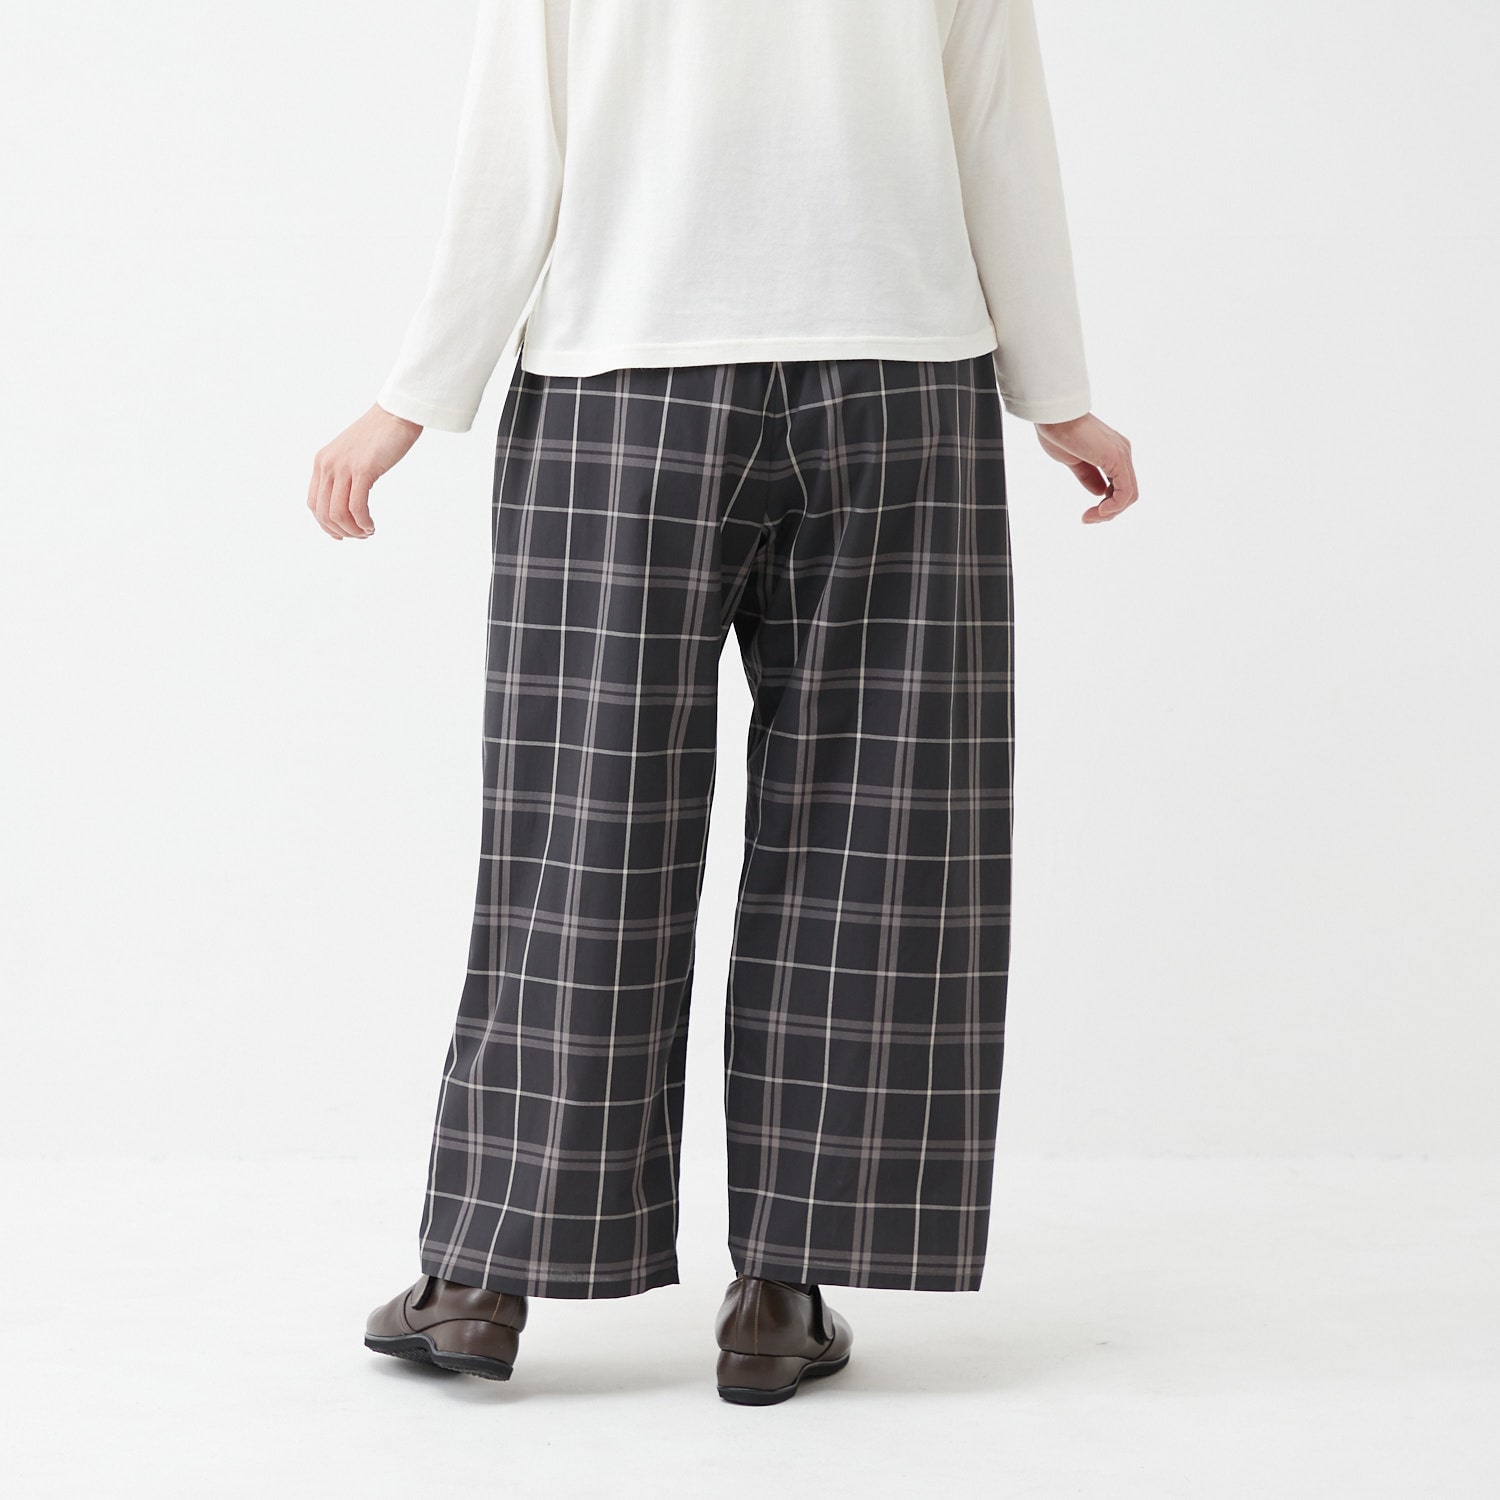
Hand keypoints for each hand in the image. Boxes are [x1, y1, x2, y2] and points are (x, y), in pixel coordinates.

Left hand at [307, 403, 422, 539]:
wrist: (395, 415)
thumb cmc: (379, 436)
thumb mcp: (352, 456)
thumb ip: (344, 475)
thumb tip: (347, 503)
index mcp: (322, 462)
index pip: (314, 504)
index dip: (325, 525)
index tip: (342, 534)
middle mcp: (328, 465)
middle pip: (324, 512)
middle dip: (341, 531)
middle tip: (360, 535)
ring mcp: (344, 467)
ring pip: (338, 513)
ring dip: (353, 529)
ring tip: (367, 531)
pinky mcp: (362, 470)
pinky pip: (356, 506)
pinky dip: (363, 522)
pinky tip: (371, 525)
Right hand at [1033, 412, 1137, 522]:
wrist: (1052, 416)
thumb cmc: (1057, 432)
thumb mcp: (1074, 461)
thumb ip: (1088, 476)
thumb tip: (1099, 492)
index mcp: (1113, 452)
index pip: (1119, 486)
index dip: (1105, 505)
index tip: (1085, 516)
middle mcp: (1122, 452)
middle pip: (1127, 493)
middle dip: (1108, 512)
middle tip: (1086, 519)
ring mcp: (1122, 454)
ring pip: (1129, 495)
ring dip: (1109, 513)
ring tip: (1088, 518)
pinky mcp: (1117, 458)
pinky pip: (1125, 492)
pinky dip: (1114, 506)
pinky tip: (1099, 511)